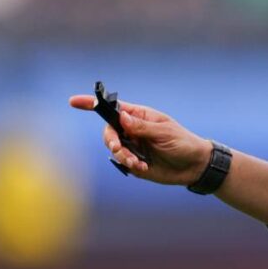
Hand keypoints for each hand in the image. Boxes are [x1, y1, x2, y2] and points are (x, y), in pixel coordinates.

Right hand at [69, 95, 212, 185]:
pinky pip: (122, 164)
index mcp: (139, 116)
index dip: (92, 104)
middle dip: (111, 141)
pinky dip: (129, 165)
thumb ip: (142, 127)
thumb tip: (122, 117)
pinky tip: (143, 167)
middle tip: (120, 149)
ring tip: (136, 162)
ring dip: (122, 156)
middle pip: (108, 131)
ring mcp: (132, 146)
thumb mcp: (164, 132)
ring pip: (113, 150)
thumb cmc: (182, 142)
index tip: (73, 101)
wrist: (194, 166)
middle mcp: (132, 130)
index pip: (112, 108)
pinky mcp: (134, 162)